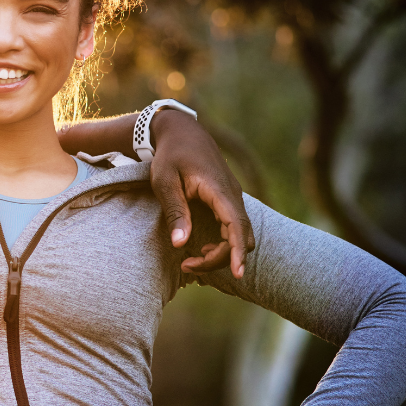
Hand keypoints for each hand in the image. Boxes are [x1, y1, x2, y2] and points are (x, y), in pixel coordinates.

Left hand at [149, 109, 255, 277]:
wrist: (182, 131)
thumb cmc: (170, 155)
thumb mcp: (164, 181)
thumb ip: (175, 211)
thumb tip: (181, 243)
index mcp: (219, 190)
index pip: (236, 226)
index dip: (238, 252)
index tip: (238, 274)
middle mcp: (232, 195)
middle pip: (241, 236)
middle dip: (222, 258)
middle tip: (187, 264)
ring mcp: (232, 197)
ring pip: (239, 234)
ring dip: (222, 252)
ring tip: (191, 259)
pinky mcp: (227, 200)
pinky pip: (233, 227)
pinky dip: (223, 242)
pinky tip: (201, 248)